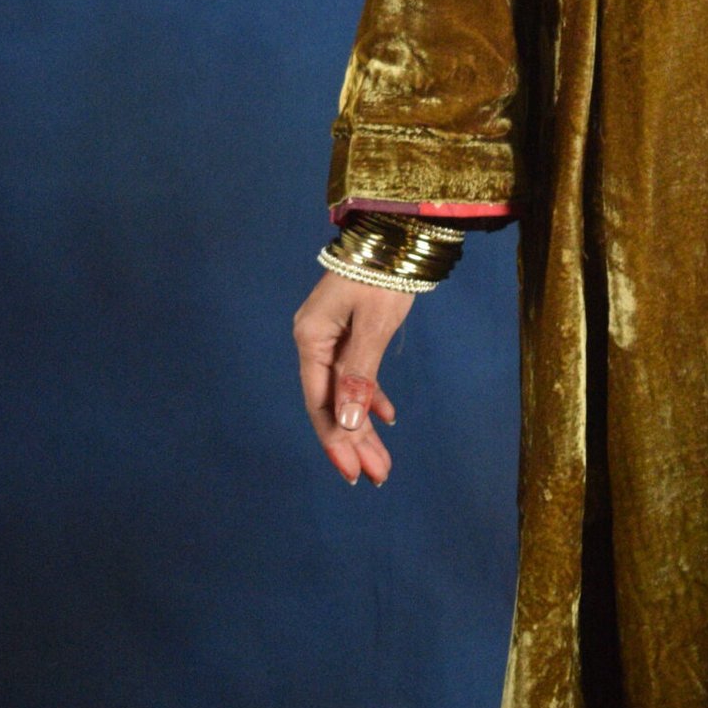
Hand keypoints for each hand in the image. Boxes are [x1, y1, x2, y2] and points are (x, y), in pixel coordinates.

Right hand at [293, 271, 410, 485]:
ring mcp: (332, 335)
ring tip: (382, 461)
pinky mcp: (351, 329)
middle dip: (354, 441)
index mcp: (311, 338)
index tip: (354, 474)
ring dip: (363, 425)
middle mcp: (315, 340)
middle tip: (377, 477)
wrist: (397, 230)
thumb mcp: (374, 325)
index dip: (336, 441)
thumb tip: (344, 423)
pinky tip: (387, 417)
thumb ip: (359, 374)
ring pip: (345, 391)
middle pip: (332, 402)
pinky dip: (370, 395)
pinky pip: (356, 371)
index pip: (320, 402)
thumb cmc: (384, 273)